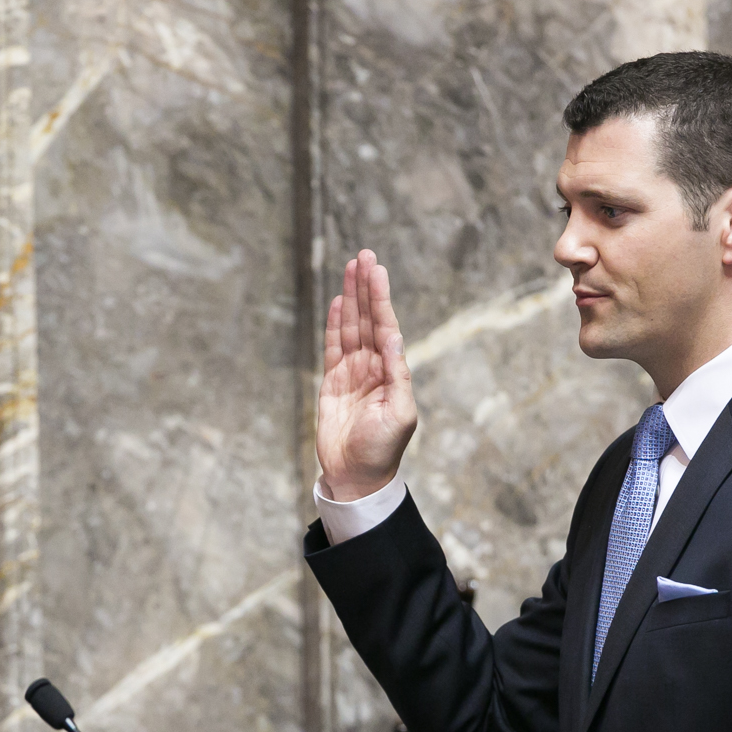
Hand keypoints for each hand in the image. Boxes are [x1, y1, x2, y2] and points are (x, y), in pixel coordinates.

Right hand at [317, 249, 417, 500]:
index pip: (386, 326)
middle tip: (365, 255)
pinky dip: (335, 324)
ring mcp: (352, 373)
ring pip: (351, 327)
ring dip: (351, 298)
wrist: (357, 476)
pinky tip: (339, 302)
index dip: (380, 298)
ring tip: (351, 267)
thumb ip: (397, 376)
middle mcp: (374, 367)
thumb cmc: (383, 450)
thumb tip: (394, 338)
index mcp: (393, 372)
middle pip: (368, 319)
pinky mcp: (332, 383)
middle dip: (366, 288)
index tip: (377, 270)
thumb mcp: (399, 414)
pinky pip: (333, 347)